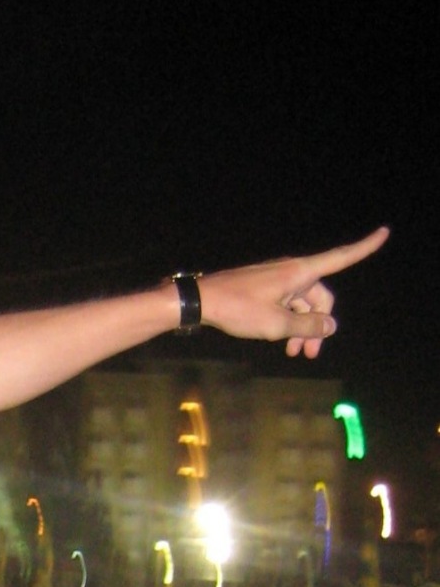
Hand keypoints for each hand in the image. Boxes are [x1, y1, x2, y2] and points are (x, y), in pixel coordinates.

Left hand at [199, 227, 388, 357]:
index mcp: (300, 272)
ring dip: (303, 328)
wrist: (202, 300)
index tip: (385, 232)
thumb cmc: (238, 309)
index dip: (364, 247)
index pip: (341, 258)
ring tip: (296, 353)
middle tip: (309, 353)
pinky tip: (283, 342)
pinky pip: (287, 304)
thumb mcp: (276, 324)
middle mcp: (293, 271)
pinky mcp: (266, 288)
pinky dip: (289, 322)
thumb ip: (307, 326)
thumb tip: (331, 326)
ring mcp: (278, 279)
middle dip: (320, 324)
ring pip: (303, 304)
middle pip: (320, 296)